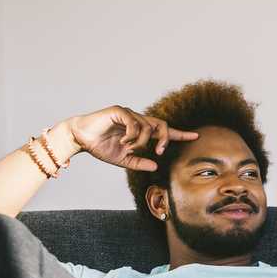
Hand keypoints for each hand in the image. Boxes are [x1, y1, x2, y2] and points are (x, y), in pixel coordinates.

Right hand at [69, 106, 198, 171]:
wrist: (81, 138)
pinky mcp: (119, 111)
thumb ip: (139, 163)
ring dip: (141, 142)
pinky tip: (123, 142)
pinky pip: (134, 122)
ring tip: (128, 148)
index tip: (195, 137)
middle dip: (166, 138)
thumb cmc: (101, 147)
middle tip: (161, 151)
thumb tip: (156, 166)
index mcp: (140, 131)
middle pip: (162, 125)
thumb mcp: (123, 160)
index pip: (164, 131)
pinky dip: (132, 135)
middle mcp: (137, 120)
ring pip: (147, 126)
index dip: (180, 134)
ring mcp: (129, 114)